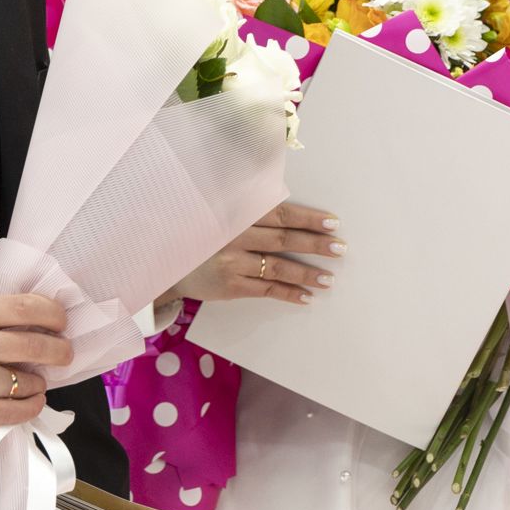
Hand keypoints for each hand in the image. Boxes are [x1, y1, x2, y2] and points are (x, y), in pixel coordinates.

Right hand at [0, 294, 72, 436]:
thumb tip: (38, 326)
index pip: (25, 307)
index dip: (53, 314)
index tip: (61, 322)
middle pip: (34, 346)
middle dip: (59, 351)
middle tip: (64, 354)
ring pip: (25, 382)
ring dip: (39, 383)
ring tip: (36, 382)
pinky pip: (11, 412)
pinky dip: (30, 407)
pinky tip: (32, 402)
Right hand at [163, 201, 341, 306]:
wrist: (169, 263)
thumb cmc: (204, 236)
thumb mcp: (222, 216)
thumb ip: (252, 213)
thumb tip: (295, 215)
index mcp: (236, 214)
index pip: (280, 214)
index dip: (308, 218)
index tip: (333, 222)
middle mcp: (235, 237)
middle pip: (283, 240)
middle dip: (315, 245)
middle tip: (340, 248)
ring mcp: (232, 263)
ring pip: (278, 268)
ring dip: (307, 274)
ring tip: (329, 279)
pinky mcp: (231, 286)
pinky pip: (267, 290)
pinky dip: (289, 294)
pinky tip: (307, 297)